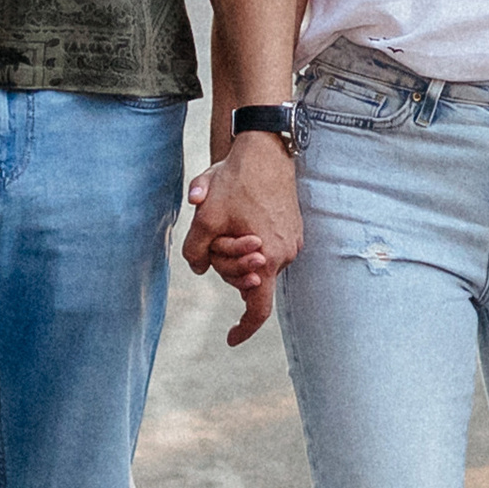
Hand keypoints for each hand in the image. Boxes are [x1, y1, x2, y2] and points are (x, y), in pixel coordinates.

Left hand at [183, 133, 303, 346]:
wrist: (264, 147)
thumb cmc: (236, 181)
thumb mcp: (205, 217)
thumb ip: (196, 251)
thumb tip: (198, 270)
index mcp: (268, 259)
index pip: (258, 309)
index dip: (244, 328)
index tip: (230, 340)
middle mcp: (285, 254)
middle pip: (248, 279)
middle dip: (225, 265)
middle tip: (211, 235)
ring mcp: (292, 240)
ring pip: (255, 260)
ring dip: (235, 248)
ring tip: (226, 213)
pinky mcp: (292, 226)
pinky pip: (266, 244)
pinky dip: (248, 238)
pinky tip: (241, 209)